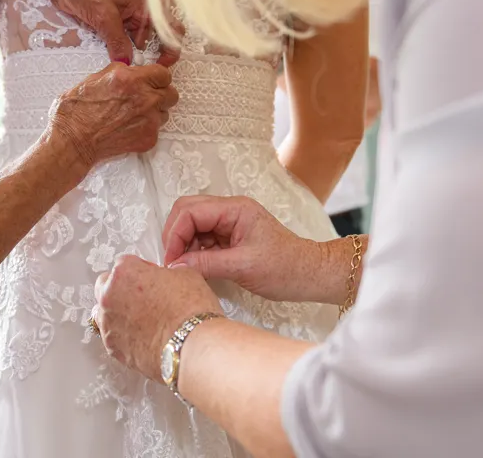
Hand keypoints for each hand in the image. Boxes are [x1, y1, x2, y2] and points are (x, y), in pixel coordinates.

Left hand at [39, 0, 180, 66]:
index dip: (170, 48)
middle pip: (160, 34)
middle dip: (155, 52)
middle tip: (144, 68)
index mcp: (146, 0)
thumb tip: (127, 62)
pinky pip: (126, 37)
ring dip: (136, 52)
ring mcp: (129, 13)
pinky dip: (123, 47)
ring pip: (141, 38)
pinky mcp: (116, 19)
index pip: (170, 27)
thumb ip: (117, 41)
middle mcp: (142, 6)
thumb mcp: (103, 16)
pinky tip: (116, 55)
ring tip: (126, 64)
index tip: (161, 65)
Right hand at [49, 62, 178, 166]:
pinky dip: (146, 129)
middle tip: (147, 98)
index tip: (153, 81)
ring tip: (134, 116)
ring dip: (154, 113)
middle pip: (171, 94)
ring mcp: (149, 120)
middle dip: (161, 95)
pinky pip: (156, 130)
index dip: (158, 78)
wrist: (73, 141)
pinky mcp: (149, 138)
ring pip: (165, 113)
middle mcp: (144, 98)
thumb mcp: (94, 79)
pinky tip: (129, 129)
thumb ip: (119, 72)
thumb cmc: (77, 112)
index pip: (164, 74)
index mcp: (131, 80)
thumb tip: (130, 70)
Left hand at [93, 256, 220, 380]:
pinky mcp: (113, 348)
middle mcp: (109, 296)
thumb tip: (171, 276)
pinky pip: (113, 337)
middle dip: (121, 289)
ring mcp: (108, 324)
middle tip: (143, 297)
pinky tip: (143, 338)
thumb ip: (170, 272)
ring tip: (143, 320)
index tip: (150, 278)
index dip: (141, 270)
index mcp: (124, 273)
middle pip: (106, 286)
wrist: (190, 346)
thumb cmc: (188, 312)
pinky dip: (124, 336)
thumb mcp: (186, 275)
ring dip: (119, 313)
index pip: (124, 264)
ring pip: (105, 313)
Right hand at [162, 196, 324, 303]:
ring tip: (186, 268)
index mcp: (235, 208)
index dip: (175, 235)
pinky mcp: (230, 234)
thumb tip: (175, 266)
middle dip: (175, 236)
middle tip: (173, 263)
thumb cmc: (286, 268)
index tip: (171, 261)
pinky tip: (197, 267)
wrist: (311, 274)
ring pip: (192, 225)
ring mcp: (229, 221)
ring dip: (184, 245)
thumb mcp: (243, 268)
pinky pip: (202, 237)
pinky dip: (194, 251)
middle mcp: (230, 209)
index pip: (190, 211)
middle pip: (187, 212)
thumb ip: (206, 264)